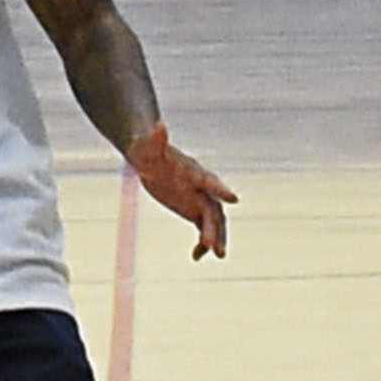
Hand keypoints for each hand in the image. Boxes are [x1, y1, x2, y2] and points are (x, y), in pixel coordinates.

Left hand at [129, 125, 235, 259]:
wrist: (148, 157)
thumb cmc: (147, 150)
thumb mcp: (147, 148)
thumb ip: (156, 139)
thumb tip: (159, 123)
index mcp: (193, 172)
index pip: (209, 181)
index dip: (220, 189)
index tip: (234, 198)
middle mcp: (201, 188)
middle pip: (213, 209)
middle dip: (216, 228)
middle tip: (216, 248)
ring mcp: (199, 200)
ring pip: (213, 222)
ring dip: (215, 239)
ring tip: (217, 256)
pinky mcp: (194, 211)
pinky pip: (203, 230)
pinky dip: (202, 244)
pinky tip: (196, 257)